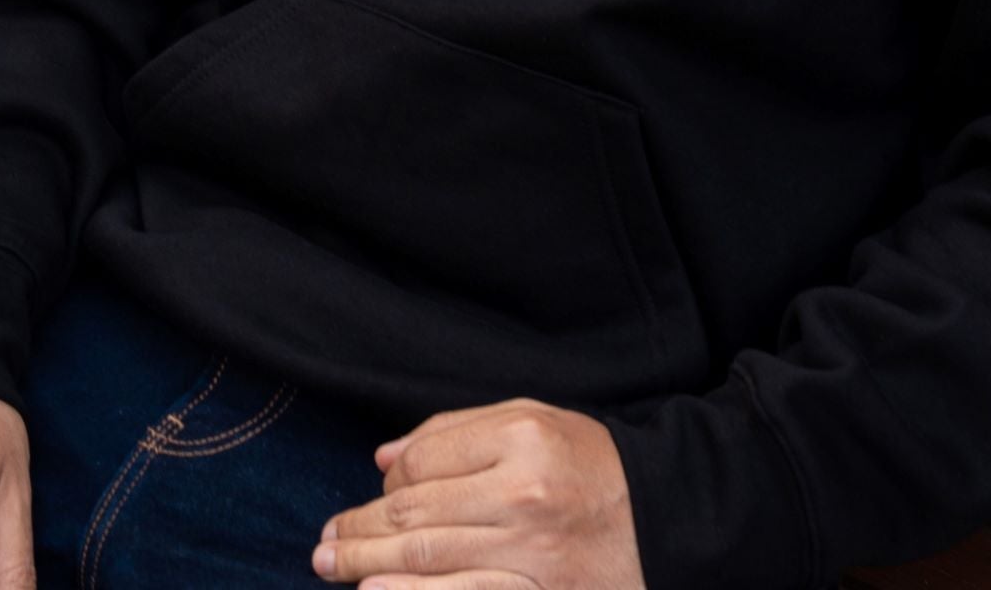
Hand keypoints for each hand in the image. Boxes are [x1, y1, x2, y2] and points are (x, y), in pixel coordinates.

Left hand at [314, 399, 643, 589]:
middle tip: (323, 543)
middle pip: (414, 512)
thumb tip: (384, 458)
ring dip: (366, 566)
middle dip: (358, 530)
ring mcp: (529, 555)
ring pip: (424, 560)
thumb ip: (458, 432)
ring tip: (331, 567)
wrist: (666, 525)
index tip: (376, 496)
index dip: (389, 482)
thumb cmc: (594, 469)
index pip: (423, 462)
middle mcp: (521, 495)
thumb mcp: (536, 422)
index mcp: (521, 439)